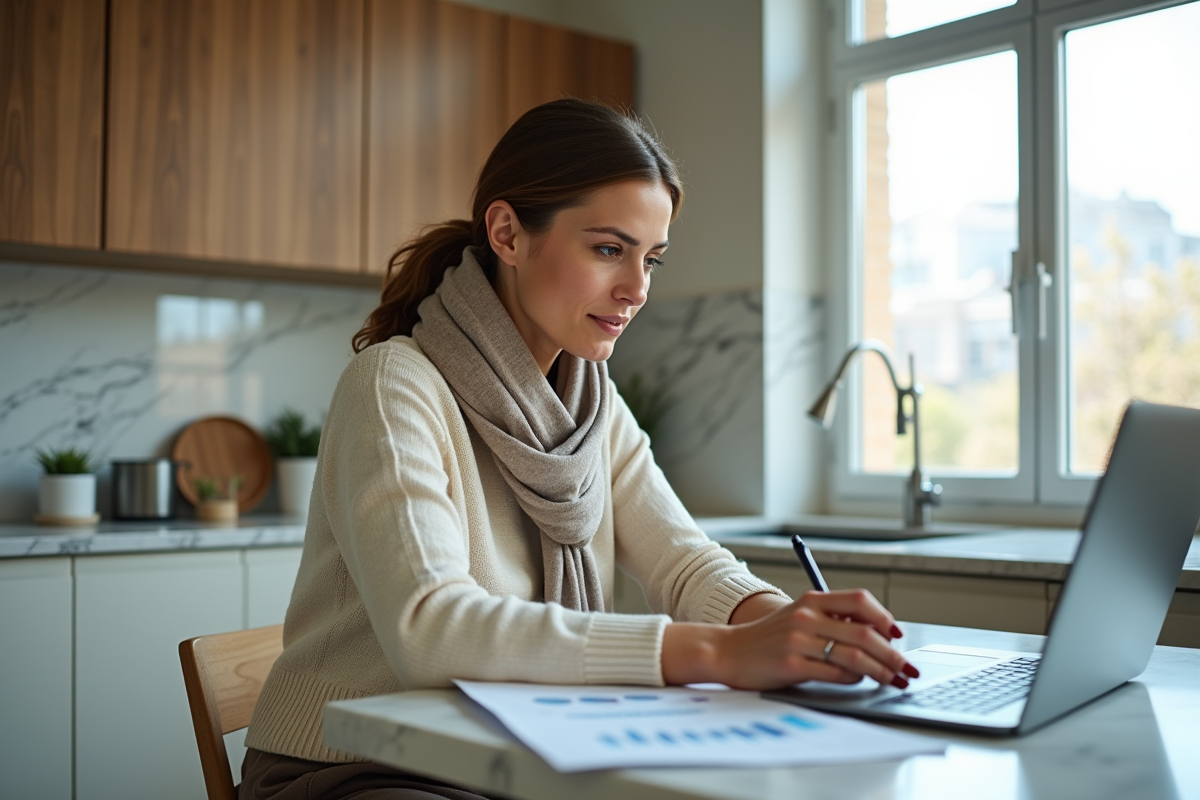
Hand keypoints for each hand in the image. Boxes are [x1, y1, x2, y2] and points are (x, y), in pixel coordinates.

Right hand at [661, 589, 919, 690]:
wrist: (728, 651)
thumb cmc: (768, 638)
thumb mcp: (798, 617)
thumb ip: (831, 619)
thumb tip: (877, 633)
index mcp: (811, 600)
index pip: (860, 601)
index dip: (885, 618)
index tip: (898, 635)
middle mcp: (806, 616)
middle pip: (864, 632)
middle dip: (892, 654)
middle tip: (907, 668)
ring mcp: (798, 640)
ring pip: (855, 655)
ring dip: (881, 670)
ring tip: (893, 680)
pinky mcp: (792, 665)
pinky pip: (836, 673)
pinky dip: (855, 679)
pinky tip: (860, 682)